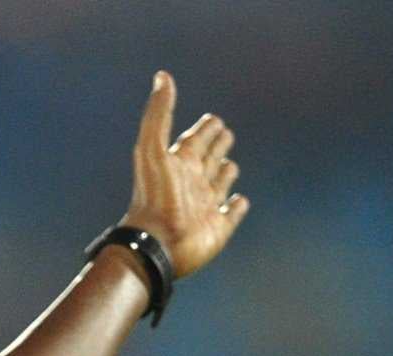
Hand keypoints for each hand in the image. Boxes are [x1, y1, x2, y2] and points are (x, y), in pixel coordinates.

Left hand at [121, 70, 248, 278]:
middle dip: (216, 145)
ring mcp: (206, 207)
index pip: (194, 140)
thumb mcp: (153, 148)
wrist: (157, 242)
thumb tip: (162, 76)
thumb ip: (159, 113)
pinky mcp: (217, 229)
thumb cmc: (155, 195)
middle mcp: (193, 184)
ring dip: (225, 173)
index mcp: (178, 164)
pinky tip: (239, 201)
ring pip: (219, 185)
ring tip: (230, 164)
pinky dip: (236, 207)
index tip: (213, 118)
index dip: (204, 129)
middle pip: (207, 159)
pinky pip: (230, 215)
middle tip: (225, 132)